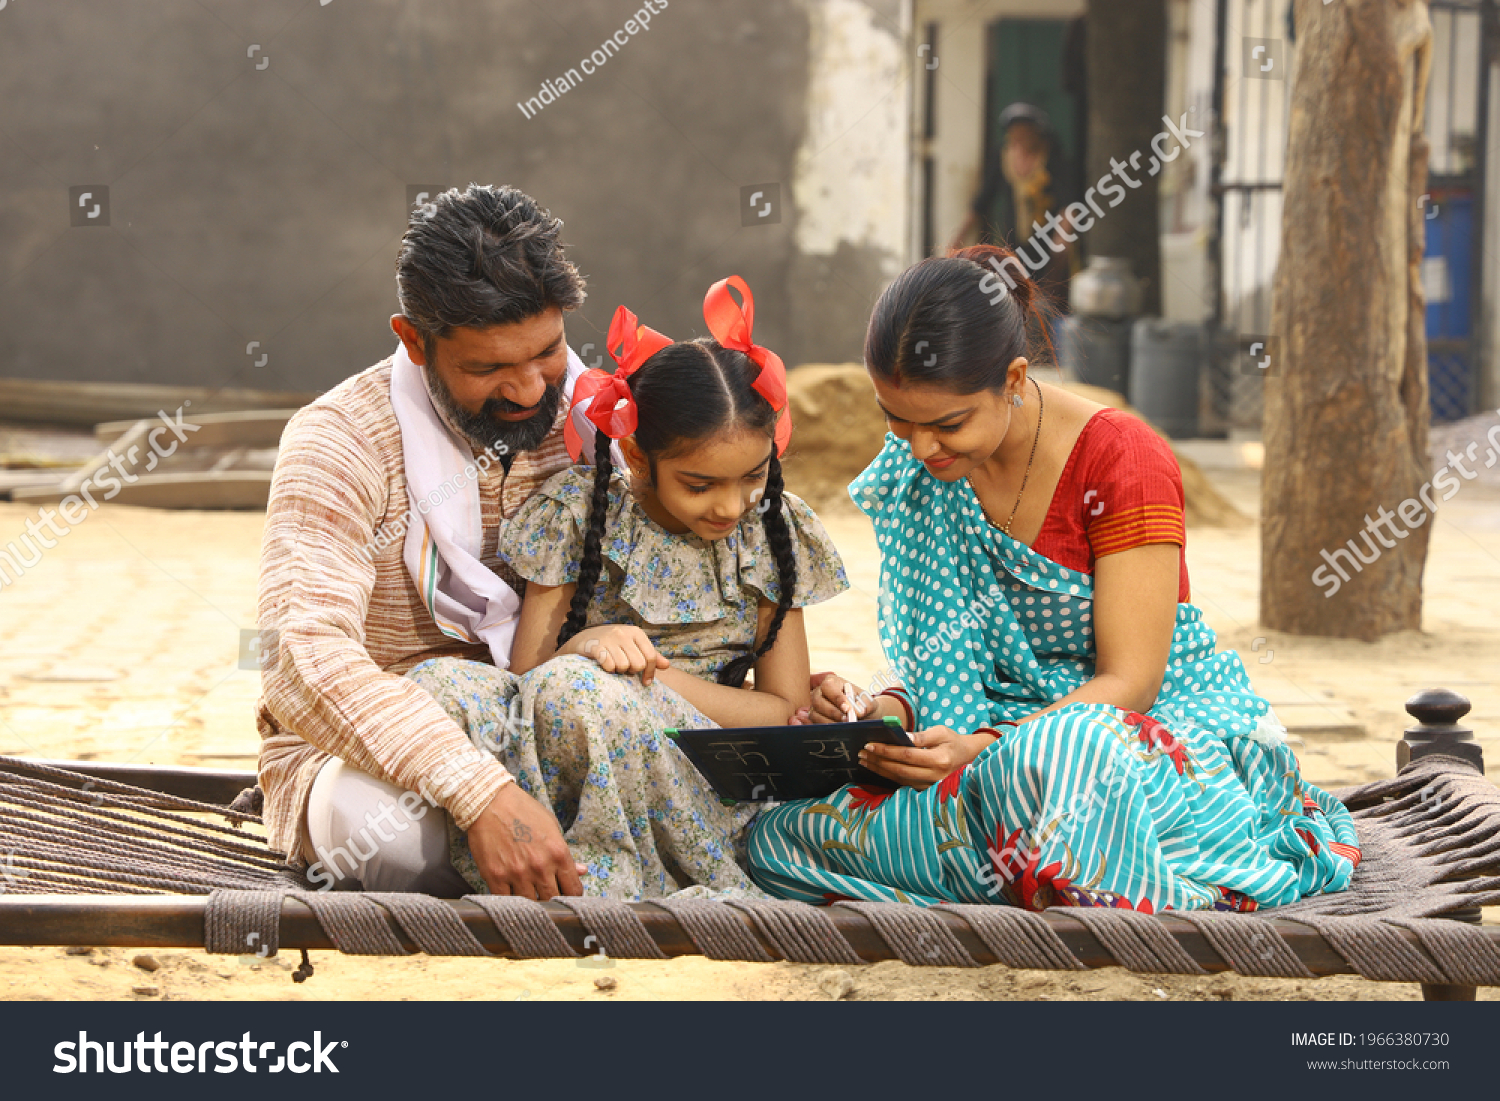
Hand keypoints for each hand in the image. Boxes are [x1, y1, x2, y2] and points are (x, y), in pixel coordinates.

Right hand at [466, 783, 584, 898]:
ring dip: (531, 901)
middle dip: (552, 899)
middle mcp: (540, 866)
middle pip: (553, 900)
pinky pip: (507, 901)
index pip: (574, 890)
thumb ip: (566, 854)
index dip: (571, 894)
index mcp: (558, 853)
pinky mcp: (495, 877)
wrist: (489, 802)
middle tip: (546, 894)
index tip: (565, 893)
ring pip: (531, 904)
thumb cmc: (522, 811)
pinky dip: (510, 900)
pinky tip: (511, 892)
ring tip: (529, 893)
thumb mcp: (551, 827)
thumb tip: (581, 871)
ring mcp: (517, 873)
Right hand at [563, 624, 670, 683]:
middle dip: (632, 671)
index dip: (650, 672)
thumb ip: (650, 655)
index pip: (651, 656)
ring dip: (618, 670)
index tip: (646, 682)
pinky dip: (608, 670)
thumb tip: (667, 665)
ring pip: (624, 667)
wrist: (584, 640)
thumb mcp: (633, 645)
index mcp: (636, 632)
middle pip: (638, 664)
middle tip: (624, 667)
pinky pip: (609, 666)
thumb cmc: (613, 644)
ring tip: (613, 664)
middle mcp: (623, 633)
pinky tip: (604, 665)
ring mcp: (609, 639)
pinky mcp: (596, 646)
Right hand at [805, 672, 876, 724]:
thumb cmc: (863, 705)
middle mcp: (820, 692)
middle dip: (832, 712)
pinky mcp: (815, 718)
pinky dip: (827, 727)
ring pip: (815, 714)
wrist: (863, 716)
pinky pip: (815, 724)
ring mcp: (816, 706)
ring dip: (830, 721)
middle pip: (818, 701)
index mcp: (832, 681)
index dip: (836, 697)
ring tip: (845, 725)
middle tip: (847, 719)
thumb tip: (858, 710)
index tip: (847, 708)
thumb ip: (865, 704)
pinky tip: (838, 728)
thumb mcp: (869, 702)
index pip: (828, 686)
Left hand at [859, 725, 996, 789]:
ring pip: (899, 779)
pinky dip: (887, 776)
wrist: (967, 757)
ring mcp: (930, 786)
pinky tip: (876, 768)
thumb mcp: (941, 732)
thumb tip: (901, 736)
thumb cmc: (952, 741)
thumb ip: (921, 736)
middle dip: (878, 761)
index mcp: (939, 760)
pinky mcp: (925, 789)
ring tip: (864, 760)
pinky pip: (902, 783)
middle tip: (861, 753)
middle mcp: (934, 776)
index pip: (907, 755)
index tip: (870, 744)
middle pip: (899, 770)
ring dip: (879, 770)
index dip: (887, 751)